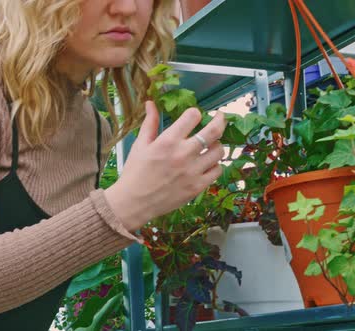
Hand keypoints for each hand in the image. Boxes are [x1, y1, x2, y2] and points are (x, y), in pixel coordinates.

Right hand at [104, 101, 226, 231]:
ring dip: (216, 144)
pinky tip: (206, 164)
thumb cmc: (134, 173)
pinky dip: (214, 165)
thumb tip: (151, 103)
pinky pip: (217, 170)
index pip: (193, 116)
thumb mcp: (140, 145)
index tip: (194, 116)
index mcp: (168, 141)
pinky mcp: (198, 186)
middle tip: (220, 117)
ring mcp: (193, 171)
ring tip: (210, 145)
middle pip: (214, 131)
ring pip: (219, 151)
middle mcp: (183, 154)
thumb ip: (149, 123)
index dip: (194, 113)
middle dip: (220, 120)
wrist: (133, 202)